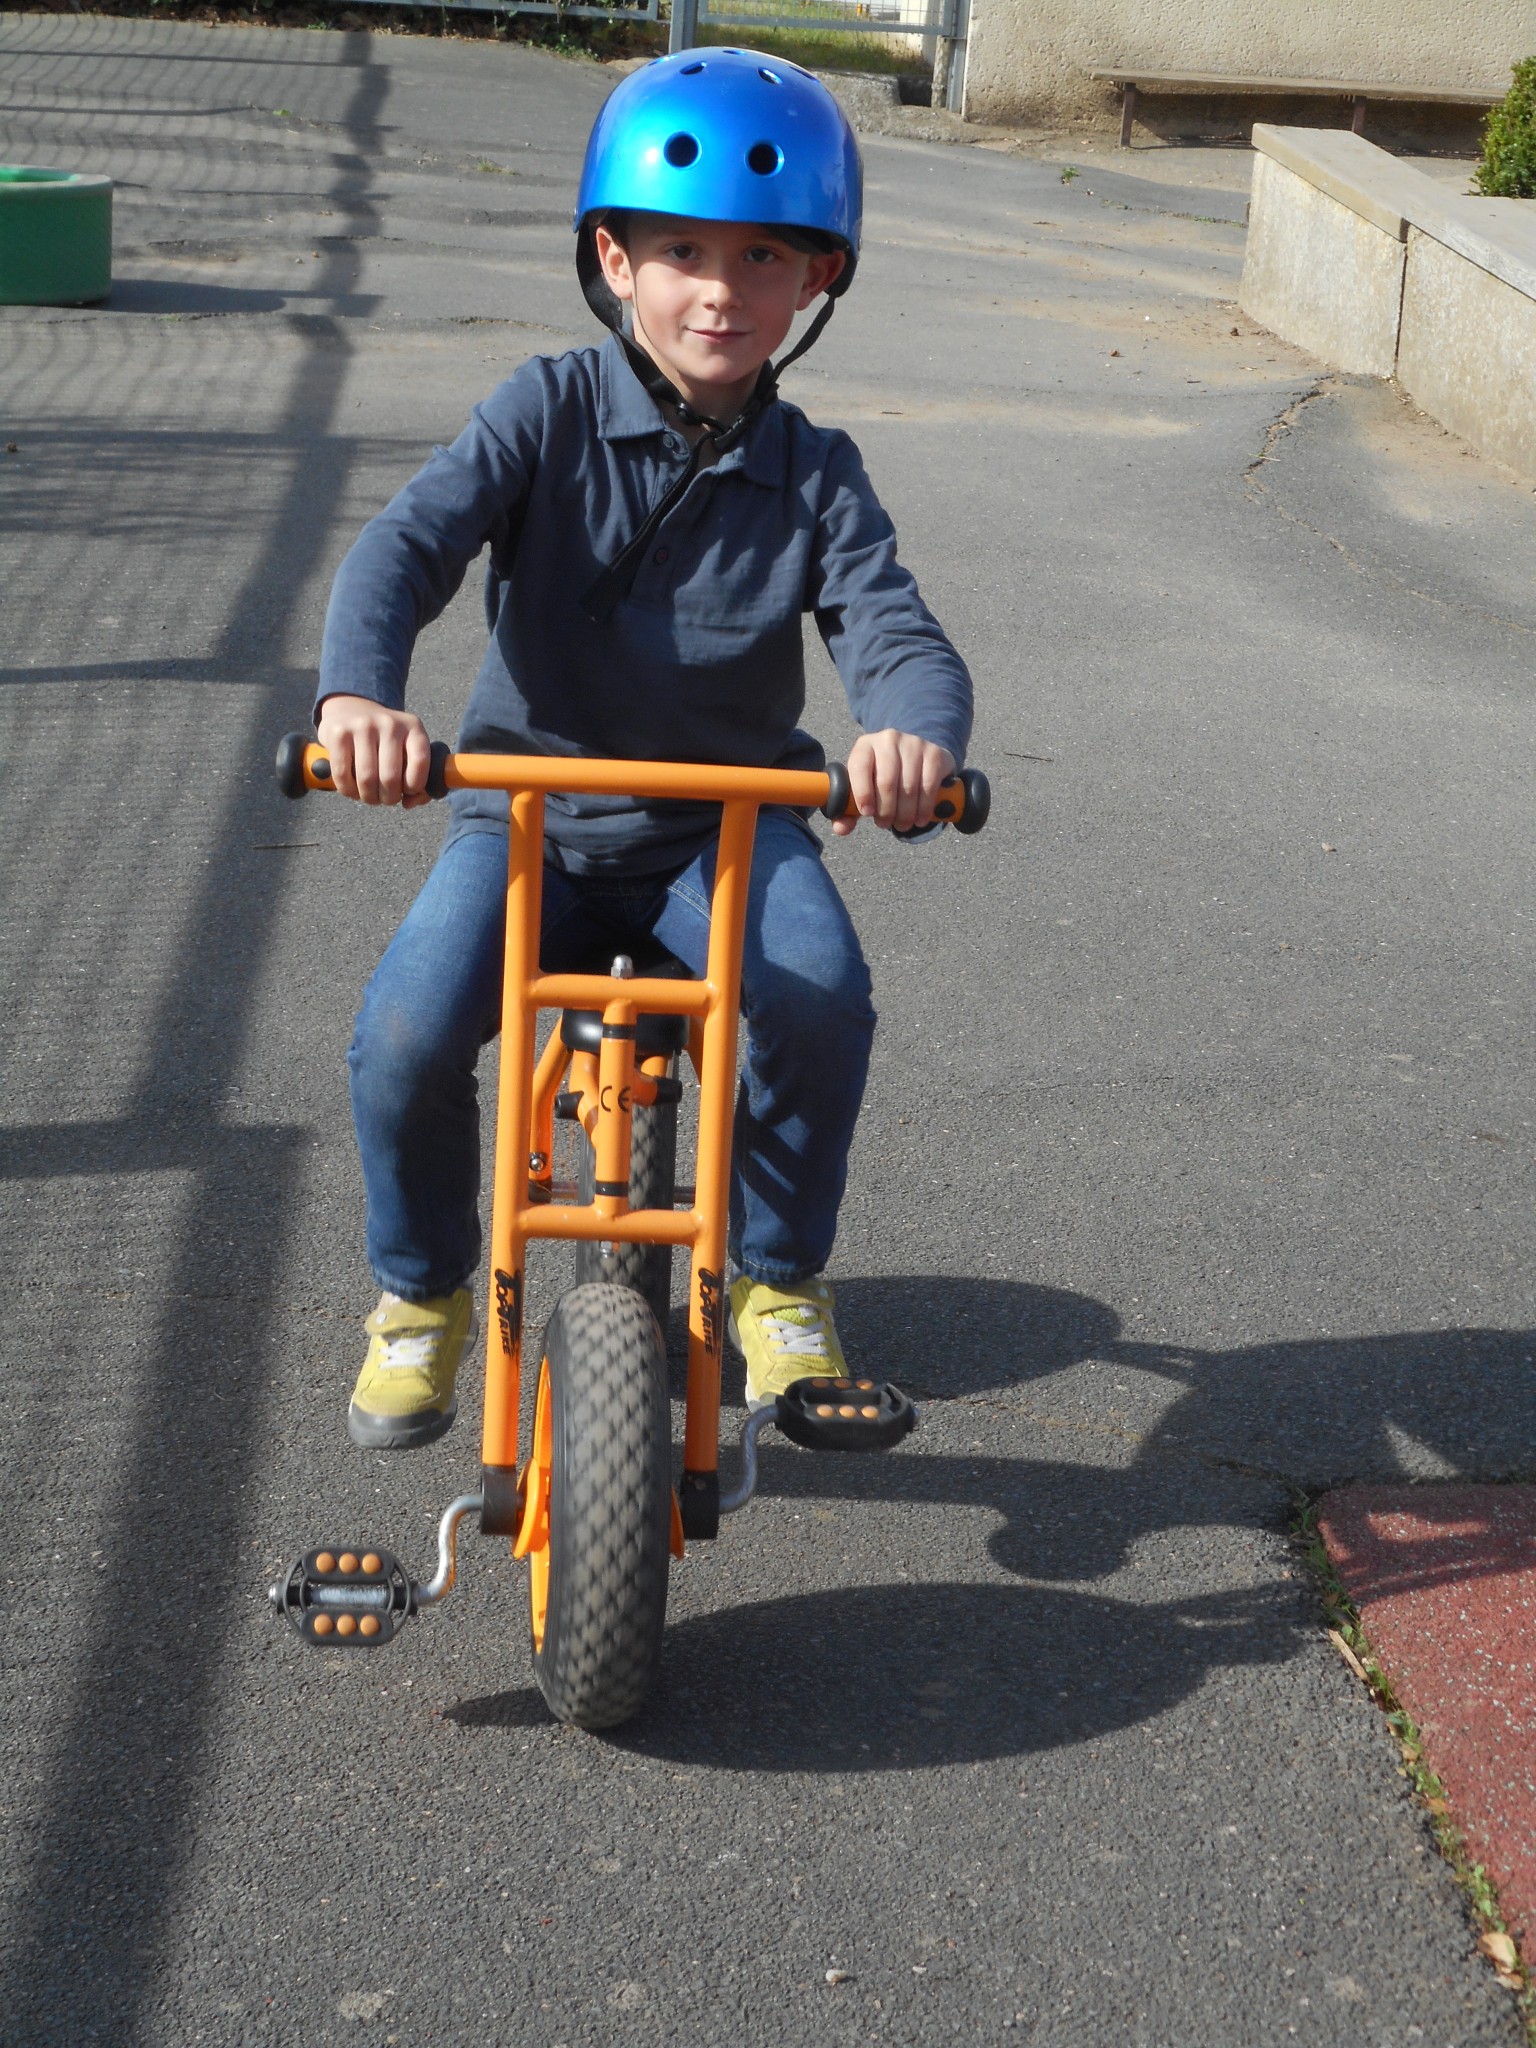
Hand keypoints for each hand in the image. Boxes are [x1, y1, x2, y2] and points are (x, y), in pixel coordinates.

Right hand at [315, 695, 432, 806]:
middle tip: (384, 798)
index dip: (414, 786)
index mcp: (413, 727)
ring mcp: (362, 725)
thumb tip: (409, 803)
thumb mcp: (406, 750)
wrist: (350, 710)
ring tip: (369, 796)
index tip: (406, 791)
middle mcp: (389, 723)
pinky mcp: (338, 733)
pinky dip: (347, 790)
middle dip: (388, 798)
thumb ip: (417, 780)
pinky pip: (342, 774)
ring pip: (366, 779)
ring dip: (368, 797)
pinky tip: (351, 789)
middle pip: (390, 777)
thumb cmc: (384, 742)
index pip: (420, 762)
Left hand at [835, 730, 956, 836]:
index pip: (859, 767)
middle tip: (885, 824)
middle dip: (886, 811)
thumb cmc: (882, 777)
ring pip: (908, 787)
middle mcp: (888, 739)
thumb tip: (841, 829)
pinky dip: (923, 808)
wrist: (916, 758)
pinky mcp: (934, 753)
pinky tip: (919, 819)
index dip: (862, 793)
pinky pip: (928, 786)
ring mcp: (913, 744)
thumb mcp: (863, 789)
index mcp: (865, 746)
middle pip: (886, 781)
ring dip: (905, 814)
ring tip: (902, 825)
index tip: (867, 813)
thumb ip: (848, 810)